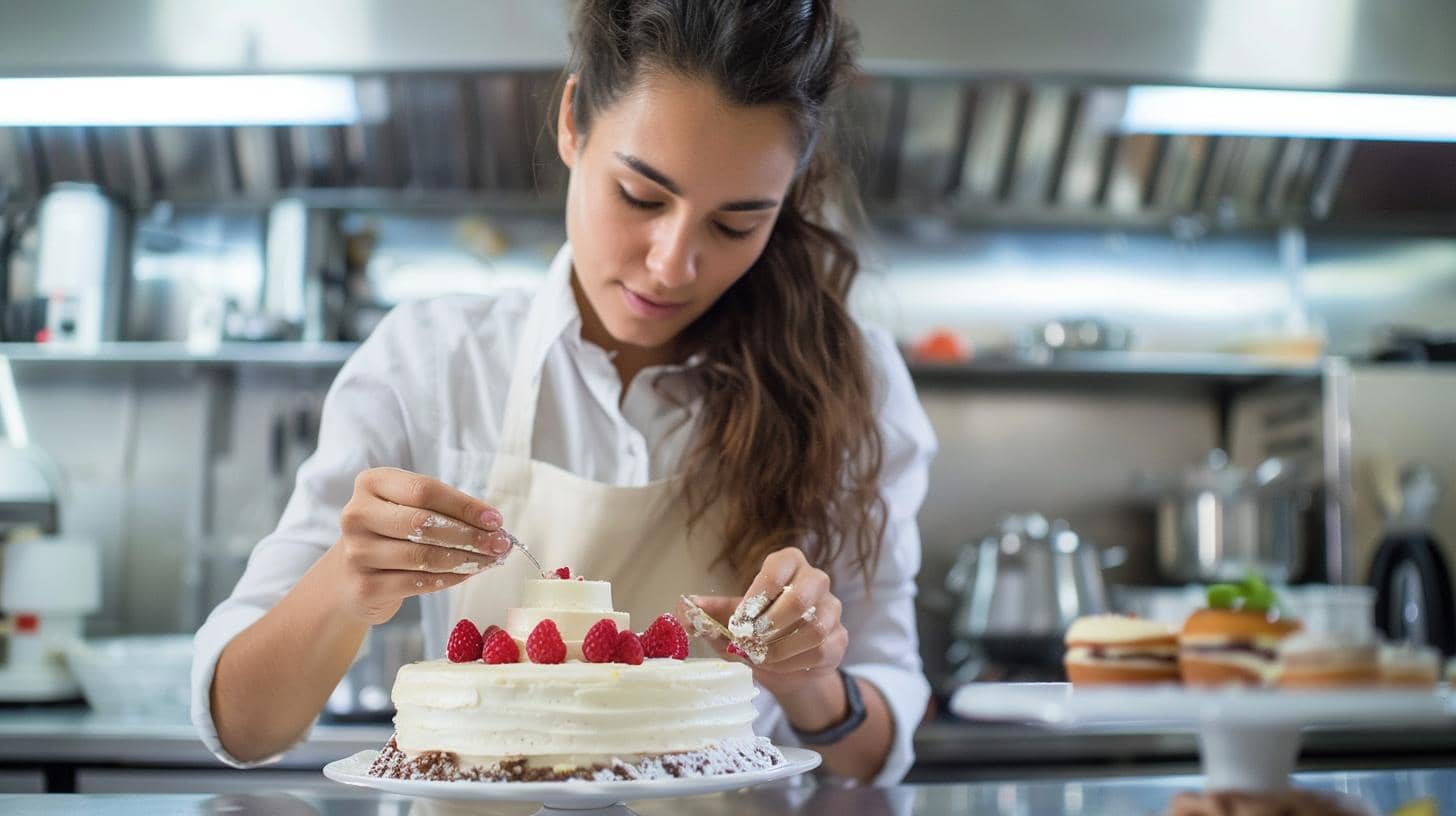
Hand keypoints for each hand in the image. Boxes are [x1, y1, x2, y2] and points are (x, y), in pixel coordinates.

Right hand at [326, 467, 511, 623]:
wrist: (348, 575)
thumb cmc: (392, 533)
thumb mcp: (410, 508)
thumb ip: (445, 510)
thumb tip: (493, 525)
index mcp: (371, 483)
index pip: (425, 491)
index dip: (464, 506)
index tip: (496, 519)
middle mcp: (357, 514)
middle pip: (423, 523)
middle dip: (469, 535)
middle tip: (500, 544)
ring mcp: (357, 552)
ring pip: (422, 556)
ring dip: (465, 559)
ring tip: (490, 560)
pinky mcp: (364, 586)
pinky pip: (417, 583)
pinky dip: (449, 578)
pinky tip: (467, 573)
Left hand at [682, 547, 845, 697]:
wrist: (781, 663)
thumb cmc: (753, 630)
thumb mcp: (728, 619)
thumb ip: (707, 612)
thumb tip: (681, 609)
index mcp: (788, 565)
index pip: (781, 564)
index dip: (759, 591)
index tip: (740, 618)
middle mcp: (815, 581)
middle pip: (802, 595)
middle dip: (771, 623)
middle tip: (749, 640)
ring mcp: (833, 610)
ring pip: (815, 627)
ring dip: (781, 648)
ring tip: (759, 657)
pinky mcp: (840, 639)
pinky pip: (821, 651)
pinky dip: (794, 663)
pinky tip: (776, 666)